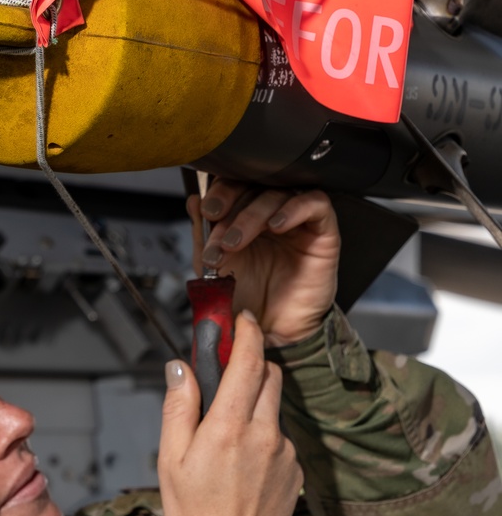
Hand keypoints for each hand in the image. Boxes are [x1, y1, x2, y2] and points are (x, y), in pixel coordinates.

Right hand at [158, 311, 302, 515]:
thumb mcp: (170, 460)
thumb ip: (179, 407)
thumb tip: (181, 368)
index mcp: (228, 429)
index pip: (248, 362)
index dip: (246, 333)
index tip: (240, 320)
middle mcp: (264, 435)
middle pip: (270, 377)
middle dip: (252, 367)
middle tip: (226, 378)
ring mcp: (286, 455)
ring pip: (275, 410)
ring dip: (256, 407)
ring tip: (227, 441)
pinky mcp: (297, 473)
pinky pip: (282, 441)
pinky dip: (265, 439)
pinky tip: (244, 468)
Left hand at [187, 179, 339, 346]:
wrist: (270, 330)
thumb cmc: (247, 299)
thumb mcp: (215, 266)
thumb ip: (204, 235)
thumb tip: (193, 201)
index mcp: (245, 216)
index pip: (235, 186)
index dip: (220, 193)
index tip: (207, 211)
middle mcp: (270, 214)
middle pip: (255, 186)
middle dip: (232, 207)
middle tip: (221, 235)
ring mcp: (297, 221)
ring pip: (279, 194)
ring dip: (253, 215)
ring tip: (236, 242)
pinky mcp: (323, 232)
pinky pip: (316, 204)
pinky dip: (295, 209)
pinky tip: (276, 225)